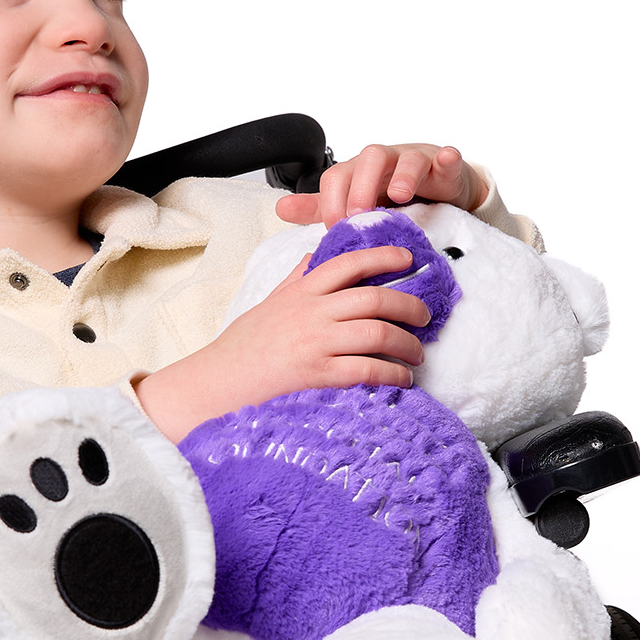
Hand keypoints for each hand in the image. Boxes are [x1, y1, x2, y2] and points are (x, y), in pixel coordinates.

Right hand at [135, 246, 430, 441]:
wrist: (215, 384)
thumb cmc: (242, 348)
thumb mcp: (268, 303)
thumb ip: (295, 279)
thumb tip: (314, 255)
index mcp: (301, 292)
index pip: (348, 263)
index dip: (383, 256)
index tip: (408, 257)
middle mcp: (310, 312)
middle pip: (374, 298)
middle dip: (408, 305)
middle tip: (425, 316)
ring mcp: (314, 343)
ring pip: (377, 332)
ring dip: (407, 343)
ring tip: (417, 354)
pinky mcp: (316, 375)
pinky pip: (367, 369)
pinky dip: (392, 374)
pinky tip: (402, 380)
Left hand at [274, 143, 486, 226]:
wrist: (437, 189)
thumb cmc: (392, 194)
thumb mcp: (355, 203)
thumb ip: (320, 207)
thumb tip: (280, 209)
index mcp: (360, 171)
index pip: (337, 176)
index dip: (331, 200)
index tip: (333, 229)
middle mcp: (385, 162)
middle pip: (368, 160)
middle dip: (361, 187)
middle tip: (358, 215)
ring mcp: (416, 161)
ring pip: (407, 157)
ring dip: (402, 175)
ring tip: (400, 196)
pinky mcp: (444, 167)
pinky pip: (447, 158)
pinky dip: (447, 159)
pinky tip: (446, 160)